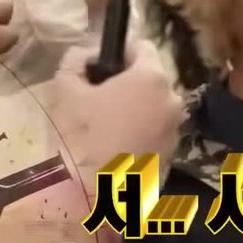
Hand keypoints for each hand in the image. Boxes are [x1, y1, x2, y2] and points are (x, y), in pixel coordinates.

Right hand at [49, 42, 184, 183]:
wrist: (97, 196)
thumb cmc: (82, 137)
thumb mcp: (65, 90)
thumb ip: (75, 60)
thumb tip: (87, 55)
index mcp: (152, 77)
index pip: (143, 46)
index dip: (121, 51)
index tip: (102, 65)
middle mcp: (173, 98)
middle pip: (150, 77)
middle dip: (128, 81)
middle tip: (99, 97)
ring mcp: (176, 128)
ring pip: (155, 105)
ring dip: (136, 108)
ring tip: (107, 125)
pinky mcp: (174, 153)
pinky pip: (157, 130)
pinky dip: (142, 131)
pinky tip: (118, 145)